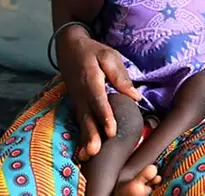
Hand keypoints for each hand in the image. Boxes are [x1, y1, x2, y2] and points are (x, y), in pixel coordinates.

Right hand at [54, 27, 140, 160]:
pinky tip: (83, 153)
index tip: (111, 131)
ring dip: (85, 140)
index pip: (98, 100)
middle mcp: (81, 94)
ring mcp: (77, 101)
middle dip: (92, 135)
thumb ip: (120, 76)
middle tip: (96, 151)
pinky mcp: (76, 105)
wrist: (68, 48)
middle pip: (87, 117)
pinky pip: (79, 123)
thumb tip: (136, 97)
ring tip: (88, 156)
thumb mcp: (108, 56)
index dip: (105, 116)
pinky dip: (80, 138)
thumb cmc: (92, 52)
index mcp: (91, 80)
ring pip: (82, 123)